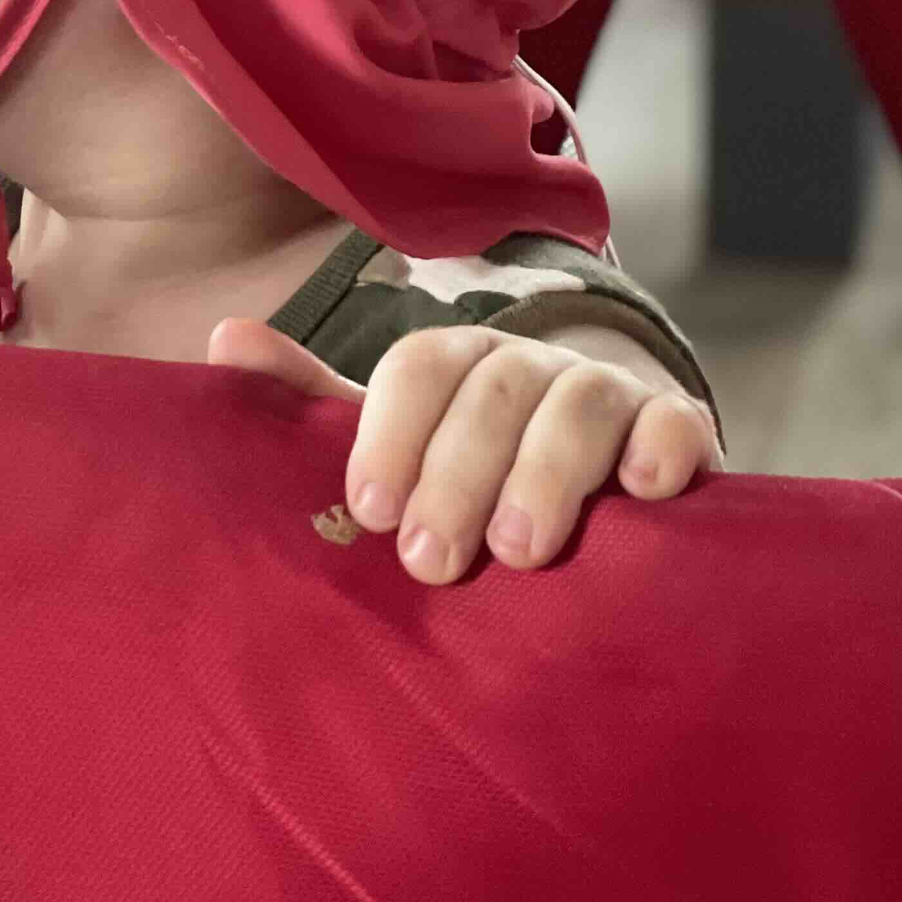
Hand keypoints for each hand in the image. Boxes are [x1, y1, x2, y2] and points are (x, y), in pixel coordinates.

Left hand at [206, 316, 722, 584]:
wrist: (598, 498)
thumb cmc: (474, 482)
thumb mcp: (398, 450)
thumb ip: (314, 404)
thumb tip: (223, 341)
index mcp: (458, 366)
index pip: (420, 366)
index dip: (392, 432)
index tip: (372, 511)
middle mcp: (531, 366)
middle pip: (494, 389)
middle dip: (459, 473)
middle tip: (434, 561)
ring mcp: (608, 394)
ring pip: (580, 400)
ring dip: (547, 472)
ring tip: (520, 551)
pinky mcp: (678, 434)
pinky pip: (677, 422)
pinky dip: (661, 448)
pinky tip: (639, 493)